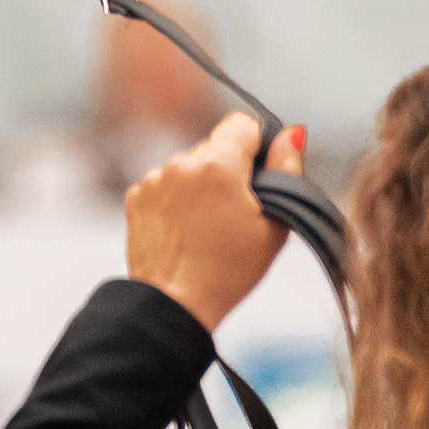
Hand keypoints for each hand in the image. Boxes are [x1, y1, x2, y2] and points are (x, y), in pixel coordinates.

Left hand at [122, 112, 304, 332]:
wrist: (175, 305)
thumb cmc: (229, 271)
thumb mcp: (273, 226)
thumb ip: (286, 172)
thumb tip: (292, 133)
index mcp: (217, 164)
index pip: (242, 124)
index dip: (257, 146)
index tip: (259, 175)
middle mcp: (181, 162)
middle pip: (214, 147)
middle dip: (229, 170)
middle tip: (236, 213)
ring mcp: (154, 178)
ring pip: (188, 167)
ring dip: (200, 186)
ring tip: (208, 229)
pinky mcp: (135, 196)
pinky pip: (165, 185)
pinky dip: (176, 201)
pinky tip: (184, 232)